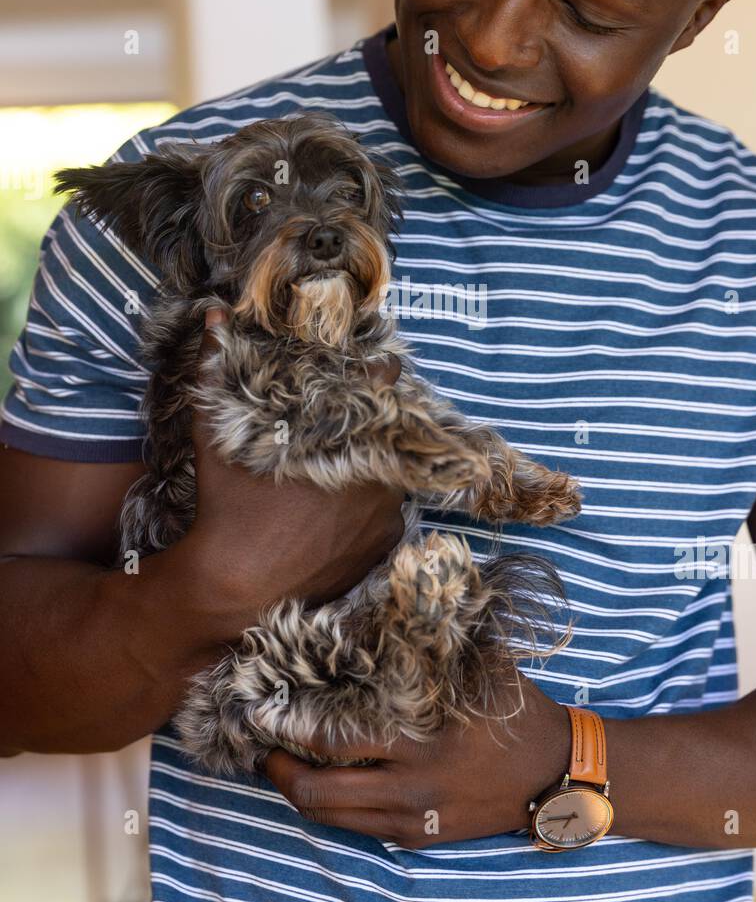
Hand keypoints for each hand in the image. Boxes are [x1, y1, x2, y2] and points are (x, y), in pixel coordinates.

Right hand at [181, 306, 405, 613]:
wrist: (235, 588)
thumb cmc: (226, 507)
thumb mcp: (213, 436)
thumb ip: (216, 369)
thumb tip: (214, 313)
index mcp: (349, 437)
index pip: (383, 385)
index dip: (379, 375)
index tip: (378, 368)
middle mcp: (381, 473)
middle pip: (395, 433)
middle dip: (380, 425)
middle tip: (356, 425)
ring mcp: (388, 513)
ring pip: (396, 473)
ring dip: (380, 466)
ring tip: (350, 466)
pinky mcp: (386, 545)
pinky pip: (391, 514)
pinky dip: (375, 507)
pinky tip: (345, 508)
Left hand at [264, 670, 571, 846]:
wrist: (556, 774)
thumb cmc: (515, 710)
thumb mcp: (480, 667)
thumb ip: (433, 644)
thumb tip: (390, 601)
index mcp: (422, 741)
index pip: (336, 741)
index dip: (289, 729)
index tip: (260, 710)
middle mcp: (411, 787)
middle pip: (319, 793)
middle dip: (279, 770)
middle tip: (260, 746)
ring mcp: (414, 819)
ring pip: (332, 817)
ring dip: (298, 793)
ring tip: (280, 766)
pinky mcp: (420, 838)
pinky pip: (357, 828)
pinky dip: (332, 807)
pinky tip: (323, 783)